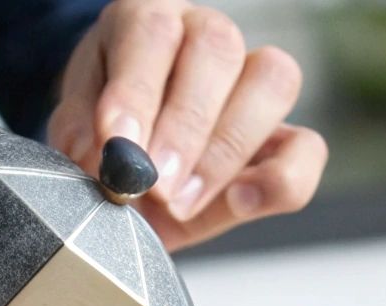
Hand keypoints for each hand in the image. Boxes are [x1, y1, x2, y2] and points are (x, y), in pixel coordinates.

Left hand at [46, 0, 327, 250]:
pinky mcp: (283, 138)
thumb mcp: (76, 133)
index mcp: (146, 22)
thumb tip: (101, 152)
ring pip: (274, 80)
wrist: (129, 177)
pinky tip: (239, 202)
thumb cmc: (104, 141)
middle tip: (155, 183)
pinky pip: (309, 148)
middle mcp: (205, 38)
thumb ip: (81, 137)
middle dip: (185, 125)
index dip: (136, 90)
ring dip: (228, 149)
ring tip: (182, 201)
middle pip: (218, 47)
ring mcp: (252, 84)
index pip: (152, 33)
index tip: (117, 145)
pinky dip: (280, 180)